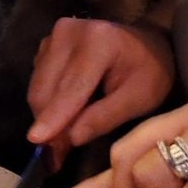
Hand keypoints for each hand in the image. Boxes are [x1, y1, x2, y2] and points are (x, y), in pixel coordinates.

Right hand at [27, 19, 174, 157]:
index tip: (36, 141)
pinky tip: (64, 114)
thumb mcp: (140, 98)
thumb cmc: (150, 70)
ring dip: (47, 117)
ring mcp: (53, 38)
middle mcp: (67, 34)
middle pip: (46, 91)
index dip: (53, 118)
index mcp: (97, 42)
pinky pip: (38, 84)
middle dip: (50, 125)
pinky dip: (47, 104)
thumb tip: (72, 138)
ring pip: (37, 90)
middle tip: (59, 154)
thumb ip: (106, 117)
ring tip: (64, 136)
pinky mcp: (45, 46)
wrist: (147, 43)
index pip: (70, 89)